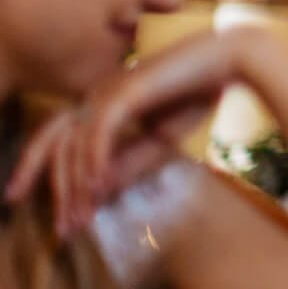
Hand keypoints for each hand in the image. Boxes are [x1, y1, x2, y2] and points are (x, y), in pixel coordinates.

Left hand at [5, 29, 252, 234]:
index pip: (69, 146)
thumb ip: (132, 160)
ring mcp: (108, 92)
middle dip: (57, 189)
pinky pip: (99, 131)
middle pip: (58, 145)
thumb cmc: (200, 91)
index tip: (71, 219)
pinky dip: (95, 160)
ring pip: (75, 144)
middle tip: (65, 228)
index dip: (64, 184)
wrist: (230, 60)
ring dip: (75, 184)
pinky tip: (97, 186)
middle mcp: (98, 95)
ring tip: (80, 216)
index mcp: (106, 102)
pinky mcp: (124, 92)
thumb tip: (101, 191)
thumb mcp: (162, 138)